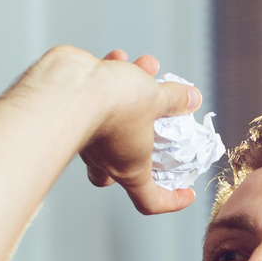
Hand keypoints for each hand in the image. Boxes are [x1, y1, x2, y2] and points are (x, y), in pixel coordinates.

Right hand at [16, 47, 200, 214]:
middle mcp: (105, 158)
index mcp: (129, 169)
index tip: (187, 191)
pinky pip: (94, 98)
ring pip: (111, 125)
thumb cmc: (114, 105)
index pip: (149, 201)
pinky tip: (119, 59)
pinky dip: (108, 78)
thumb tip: (191, 98)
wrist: (70, 84)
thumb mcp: (157, 99)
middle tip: (154, 128)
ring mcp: (86, 138)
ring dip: (132, 95)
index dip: (172, 200)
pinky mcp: (72, 111)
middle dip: (141, 150)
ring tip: (147, 68)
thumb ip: (175, 100)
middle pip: (119, 173)